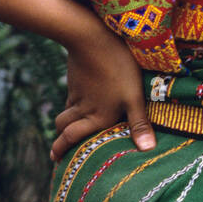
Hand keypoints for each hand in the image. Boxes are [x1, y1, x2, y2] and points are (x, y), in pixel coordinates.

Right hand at [50, 27, 154, 161]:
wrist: (92, 38)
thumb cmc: (119, 68)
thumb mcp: (134, 97)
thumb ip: (139, 123)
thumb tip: (147, 150)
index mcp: (97, 117)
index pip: (72, 139)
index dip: (61, 151)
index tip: (55, 163)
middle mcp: (84, 109)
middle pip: (64, 129)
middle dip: (59, 144)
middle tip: (55, 155)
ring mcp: (78, 94)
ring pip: (65, 114)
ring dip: (63, 125)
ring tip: (65, 133)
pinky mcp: (77, 80)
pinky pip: (70, 98)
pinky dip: (70, 106)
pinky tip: (77, 104)